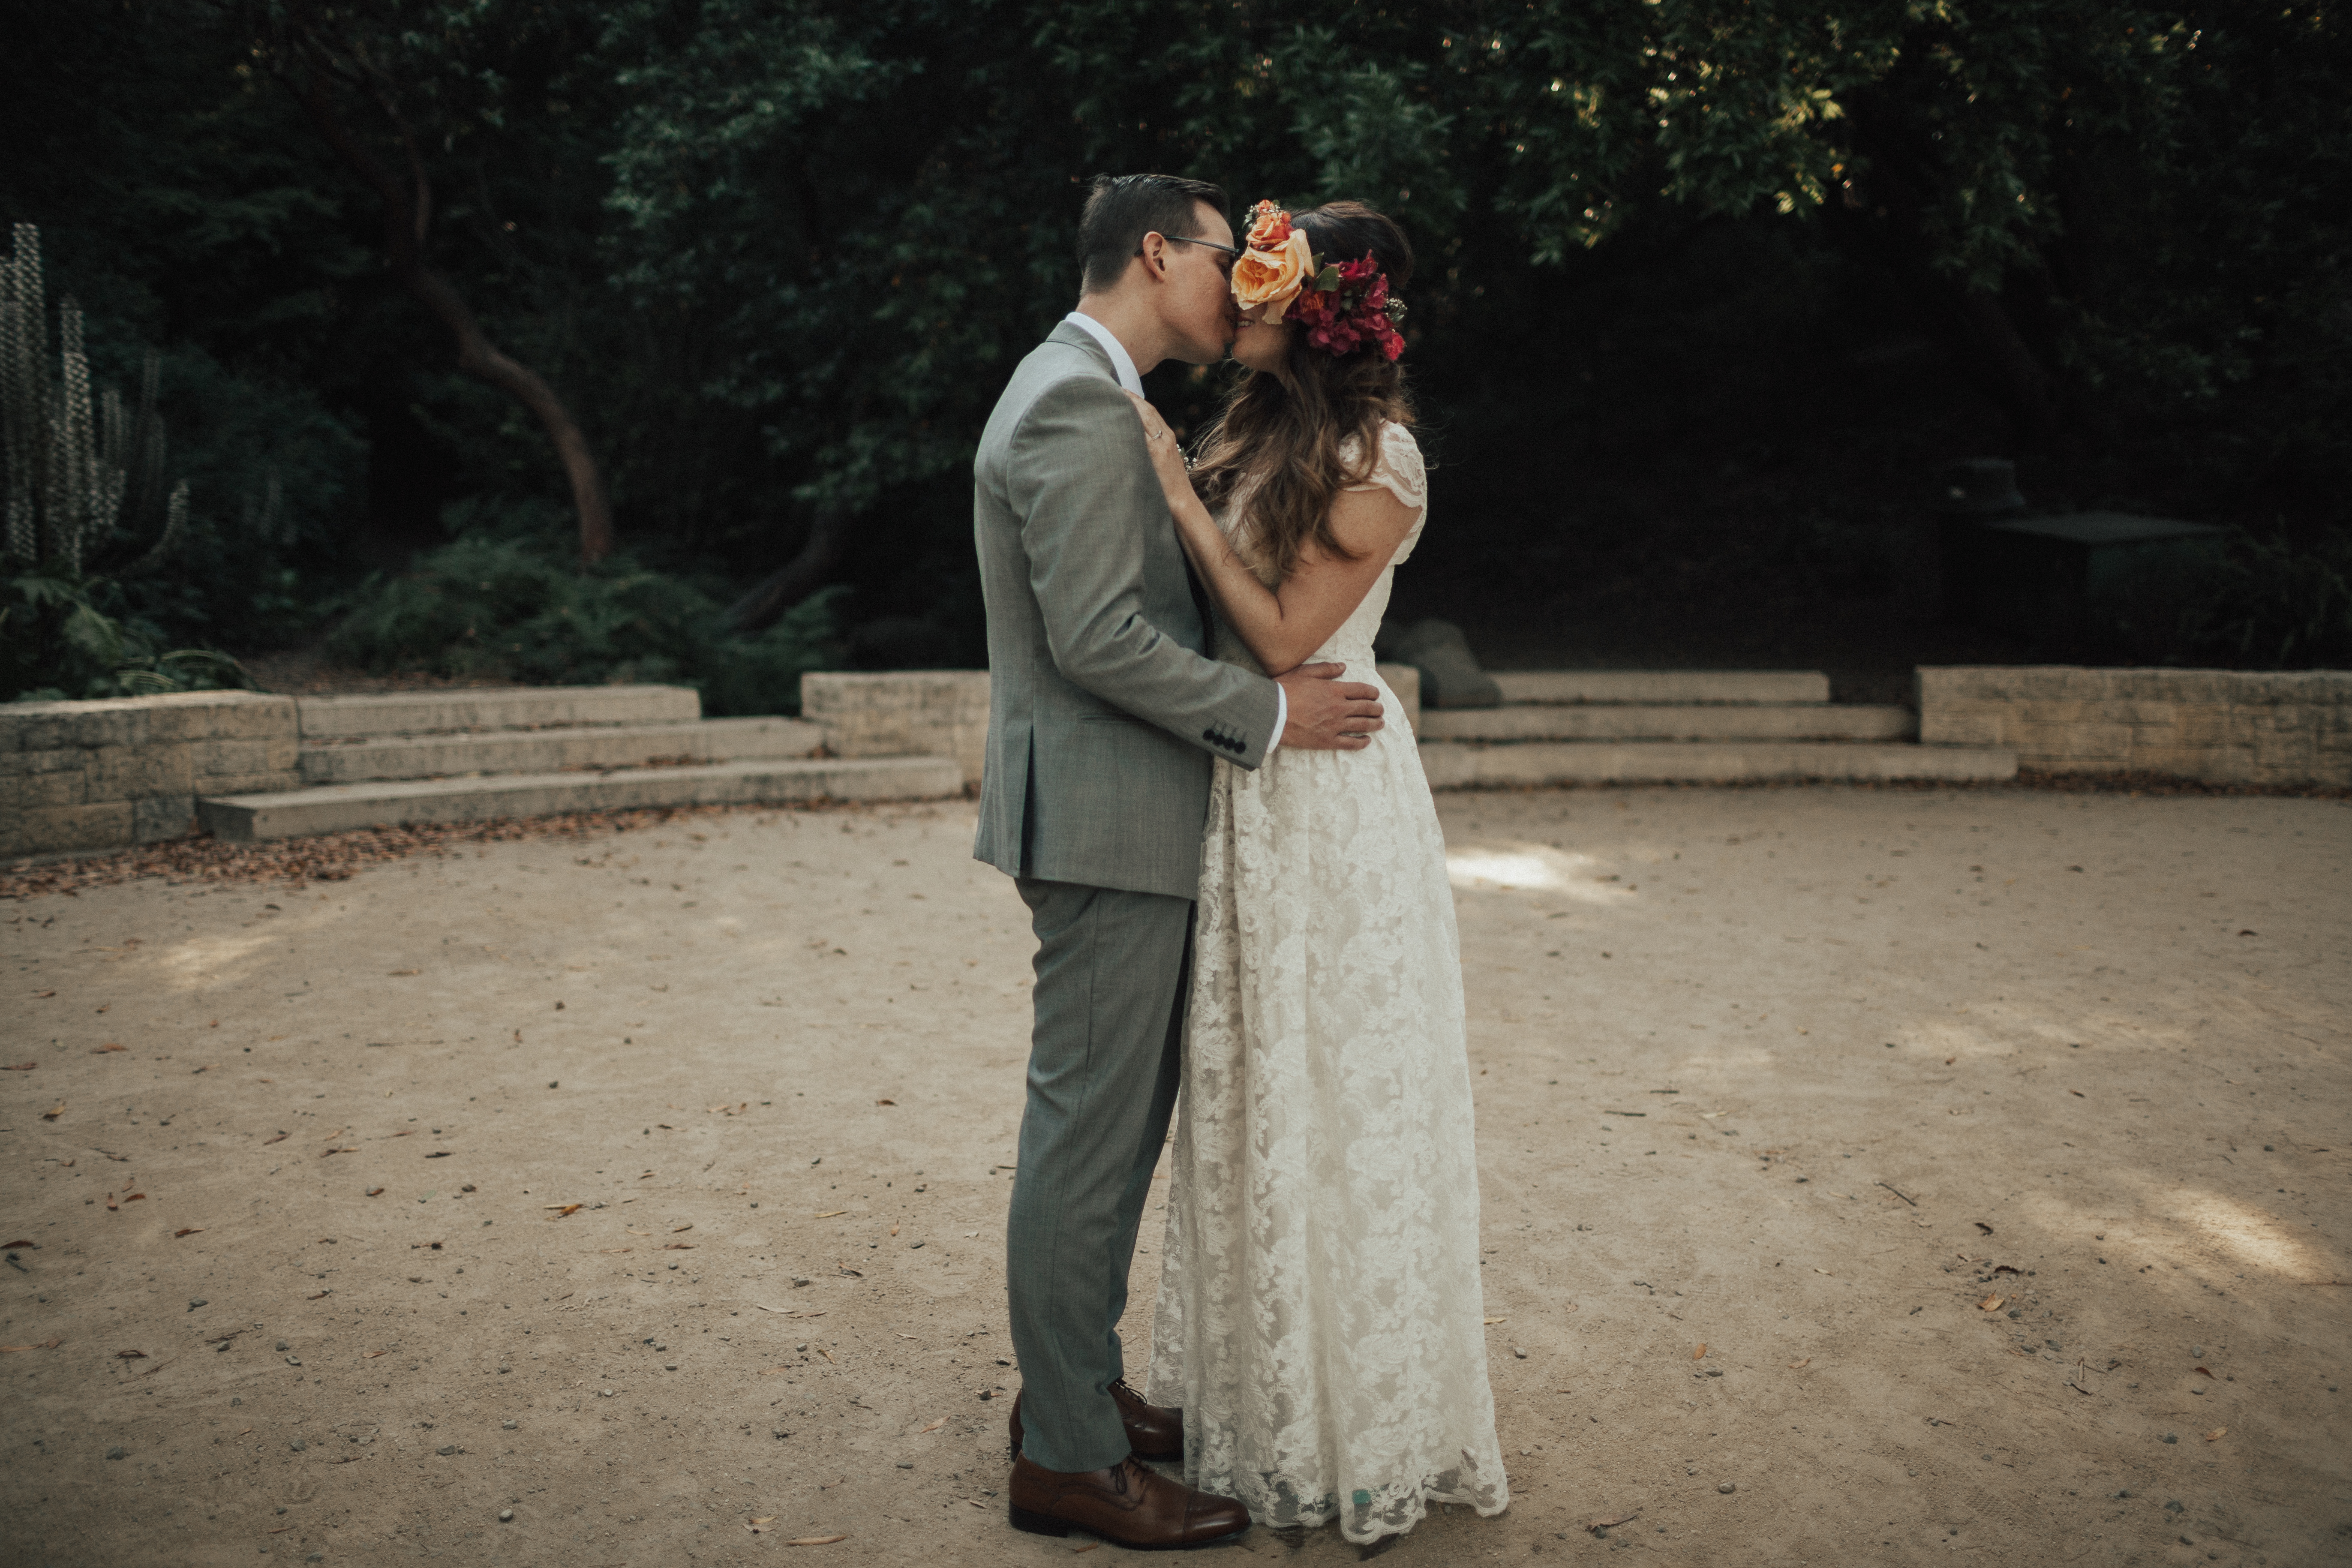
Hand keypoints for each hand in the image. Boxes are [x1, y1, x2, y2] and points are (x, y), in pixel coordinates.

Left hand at [1124, 391, 1194, 509]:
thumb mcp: (1162, 463)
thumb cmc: (1169, 487)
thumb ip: (1151, 450)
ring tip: (1113, 393)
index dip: (1136, 400)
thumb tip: (1133, 443)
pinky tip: (1118, 412)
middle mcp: (1166, 437)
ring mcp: (1161, 444)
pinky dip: (1131, 418)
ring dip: (1128, 403)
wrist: (1182, 503)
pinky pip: (1141, 431)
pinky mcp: (1156, 453)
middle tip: (1113, 386)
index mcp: (1168, 438)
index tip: (1122, 391)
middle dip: (1130, 396)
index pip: (1151, 412)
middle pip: (1147, 410)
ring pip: (1144, 416)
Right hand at [1275, 662, 1382, 751]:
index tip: (1376, 694)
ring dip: (1374, 724)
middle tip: (1380, 710)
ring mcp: (1334, 726)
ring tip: (1380, 723)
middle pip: (1366, 708)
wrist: (1271, 714)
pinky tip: (1367, 741)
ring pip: (1362, 725)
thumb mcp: (1304, 673)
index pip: (1362, 690)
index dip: (1372, 692)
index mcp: (1334, 690)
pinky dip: (1361, 743)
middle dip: (1377, 708)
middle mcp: (1339, 708)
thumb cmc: (1284, 691)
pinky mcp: (1327, 741)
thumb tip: (1343, 667)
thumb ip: (1326, 669)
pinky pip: (1350, 743)